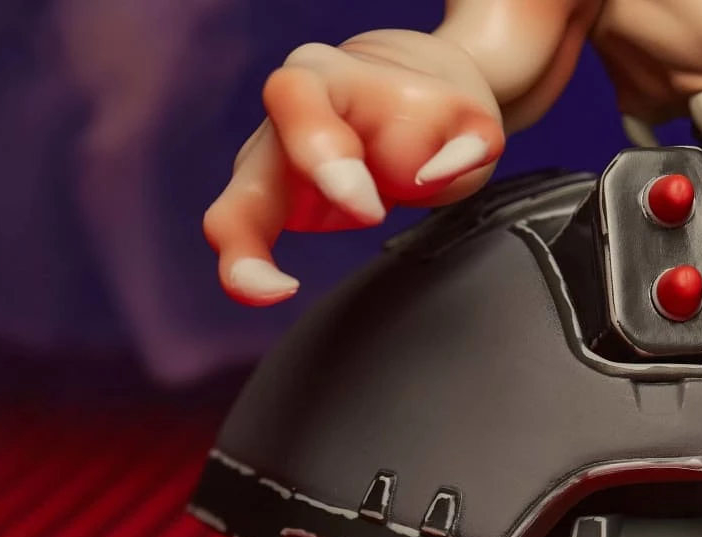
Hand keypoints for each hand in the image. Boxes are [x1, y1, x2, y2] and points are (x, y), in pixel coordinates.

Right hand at [203, 33, 504, 304]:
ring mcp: (269, 165)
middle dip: (255, 228)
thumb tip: (436, 176)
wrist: (411, 99)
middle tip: (285, 281)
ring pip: (231, 216)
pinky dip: (252, 274)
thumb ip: (470, 142)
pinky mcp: (270, 204)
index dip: (326, 159)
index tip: (370, 210)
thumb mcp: (471, 117)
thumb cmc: (433, 109)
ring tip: (268, 293)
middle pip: (245, 169)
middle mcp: (282, 120)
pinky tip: (275, 292)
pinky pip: (245, 242)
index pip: (301, 103)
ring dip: (240, 263)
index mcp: (328, 79)